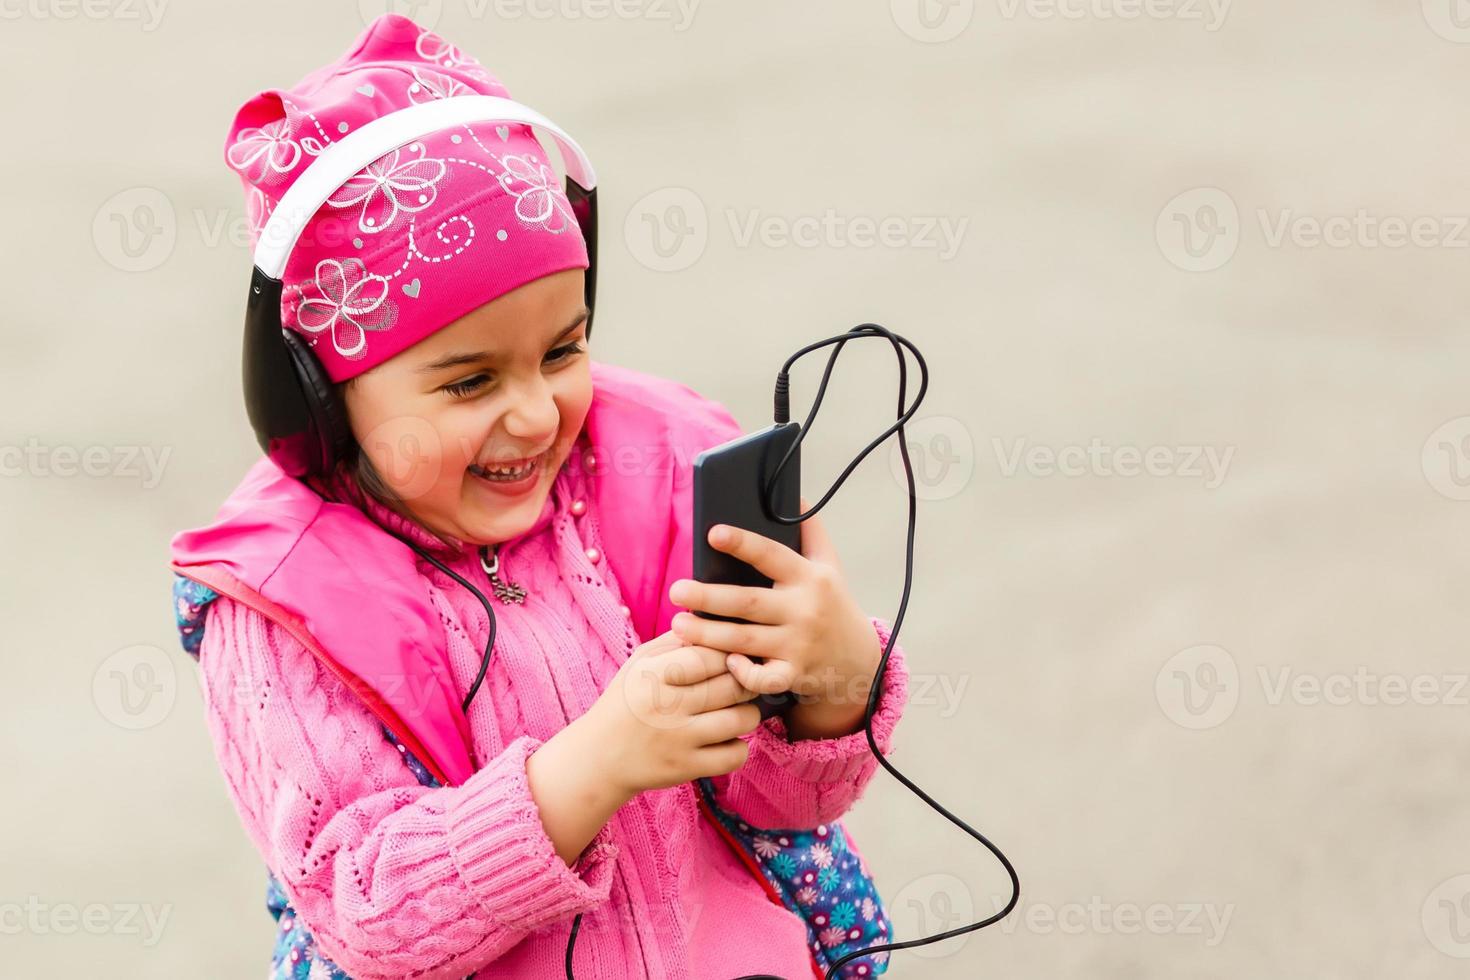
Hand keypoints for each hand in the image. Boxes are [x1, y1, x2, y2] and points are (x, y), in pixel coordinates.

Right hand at [576, 629, 763, 797]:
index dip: (730, 654)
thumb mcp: (640, 661)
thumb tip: (714, 623)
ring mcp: (678, 740)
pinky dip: (739, 747)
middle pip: (732, 685)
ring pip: (742, 719)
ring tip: (737, 709)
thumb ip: (676, 640)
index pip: (711, 655)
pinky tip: (726, 739)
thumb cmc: (627, 700)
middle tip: (742, 681)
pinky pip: (735, 755)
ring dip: (748, 712)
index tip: (733, 657)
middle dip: (745, 681)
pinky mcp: (686, 768)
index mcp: (655, 674)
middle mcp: (667, 706)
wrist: (599, 757)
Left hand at [667, 497, 883, 739]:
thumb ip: (811, 530)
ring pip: (745, 641)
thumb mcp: (829, 564)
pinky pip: (762, 680)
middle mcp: (803, 610)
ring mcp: (797, 645)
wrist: (858, 658)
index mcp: (808, 577)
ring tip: (678, 625)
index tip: (714, 533)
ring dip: (708, 635)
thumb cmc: (832, 603)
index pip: (772, 555)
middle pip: (748, 603)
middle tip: (676, 591)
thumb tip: (794, 493)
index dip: (743, 543)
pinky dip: (743, 674)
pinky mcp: (793, 675)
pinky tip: (723, 662)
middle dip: (709, 597)